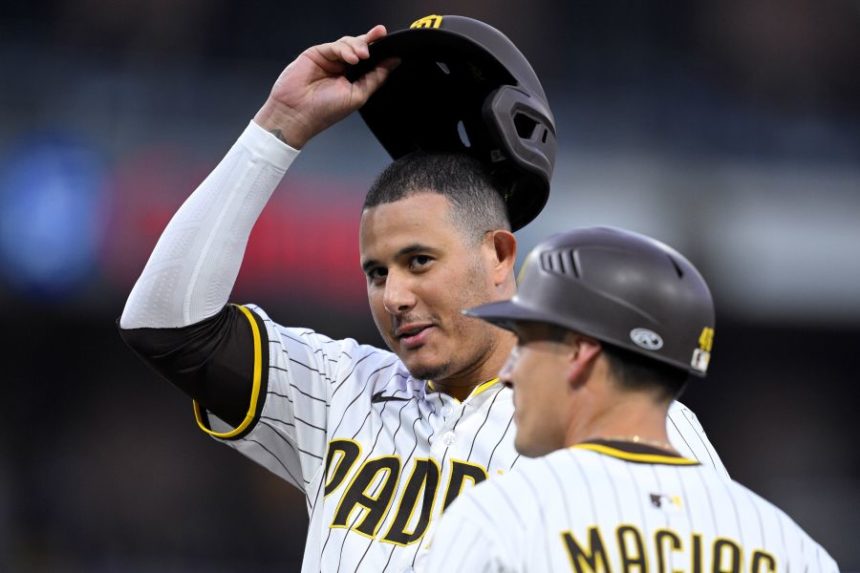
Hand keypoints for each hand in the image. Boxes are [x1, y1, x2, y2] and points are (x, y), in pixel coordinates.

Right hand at [253, 25, 396, 148]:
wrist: (297, 114)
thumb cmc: (324, 111)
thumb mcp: (359, 95)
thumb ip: (376, 78)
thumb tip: (394, 63)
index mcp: (353, 78)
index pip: (369, 60)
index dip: (380, 50)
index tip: (391, 44)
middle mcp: (341, 67)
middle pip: (360, 47)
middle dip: (371, 41)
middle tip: (380, 37)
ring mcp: (329, 60)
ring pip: (348, 43)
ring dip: (358, 46)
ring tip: (362, 56)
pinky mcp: (317, 53)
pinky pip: (335, 46)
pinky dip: (345, 49)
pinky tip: (351, 58)